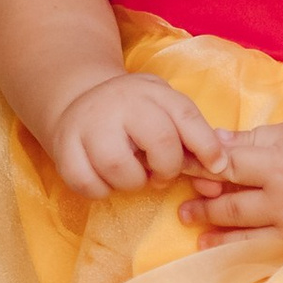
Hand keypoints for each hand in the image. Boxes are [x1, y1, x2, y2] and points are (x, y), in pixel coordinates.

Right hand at [47, 74, 231, 199]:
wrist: (78, 97)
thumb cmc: (134, 112)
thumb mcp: (165, 110)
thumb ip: (193, 138)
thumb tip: (219, 176)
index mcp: (152, 92)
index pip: (186, 117)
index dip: (207, 147)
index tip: (216, 168)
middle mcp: (121, 103)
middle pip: (159, 142)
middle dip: (167, 169)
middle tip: (160, 173)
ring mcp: (89, 124)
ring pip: (119, 167)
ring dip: (132, 182)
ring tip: (131, 174)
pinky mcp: (64, 147)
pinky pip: (87, 183)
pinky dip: (101, 190)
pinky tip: (105, 179)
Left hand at [182, 107, 282, 248]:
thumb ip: (252, 139)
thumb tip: (215, 142)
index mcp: (278, 164)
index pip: (228, 169)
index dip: (202, 170)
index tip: (183, 171)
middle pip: (232, 206)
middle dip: (204, 208)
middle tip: (183, 211)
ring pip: (247, 234)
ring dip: (219, 236)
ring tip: (199, 239)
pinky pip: (271, 248)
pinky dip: (249, 252)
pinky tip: (234, 256)